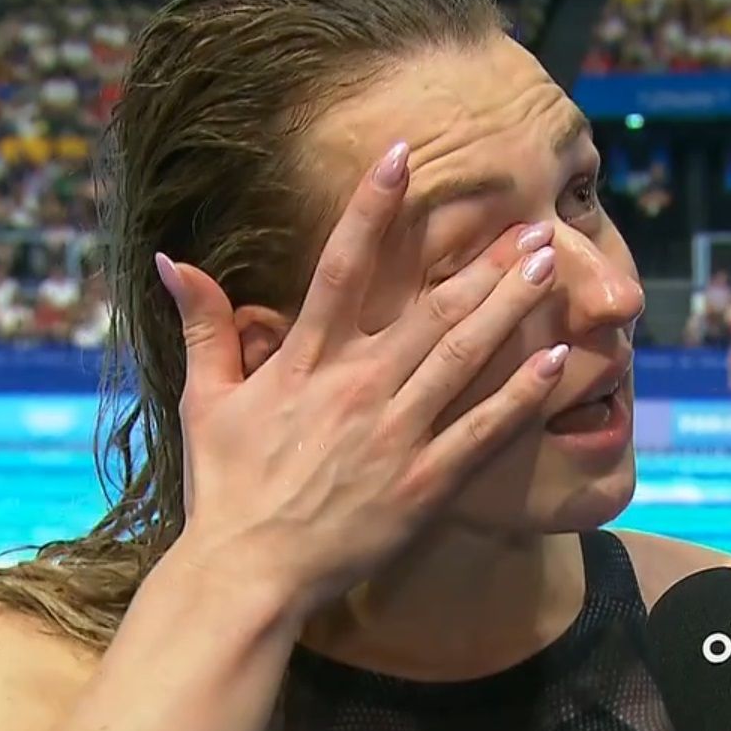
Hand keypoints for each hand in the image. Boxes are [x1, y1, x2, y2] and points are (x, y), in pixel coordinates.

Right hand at [154, 142, 567, 617]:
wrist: (247, 574)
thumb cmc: (225, 488)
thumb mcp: (205, 401)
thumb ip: (203, 326)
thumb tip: (174, 260)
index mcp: (304, 362)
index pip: (341, 267)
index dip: (371, 208)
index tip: (401, 156)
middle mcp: (356, 388)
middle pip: (430, 308)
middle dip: (484, 262)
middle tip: (531, 223)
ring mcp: (395, 435)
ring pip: (464, 357)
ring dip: (511, 307)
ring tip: (550, 265)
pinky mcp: (424, 484)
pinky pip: (482, 430)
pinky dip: (520, 393)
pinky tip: (556, 358)